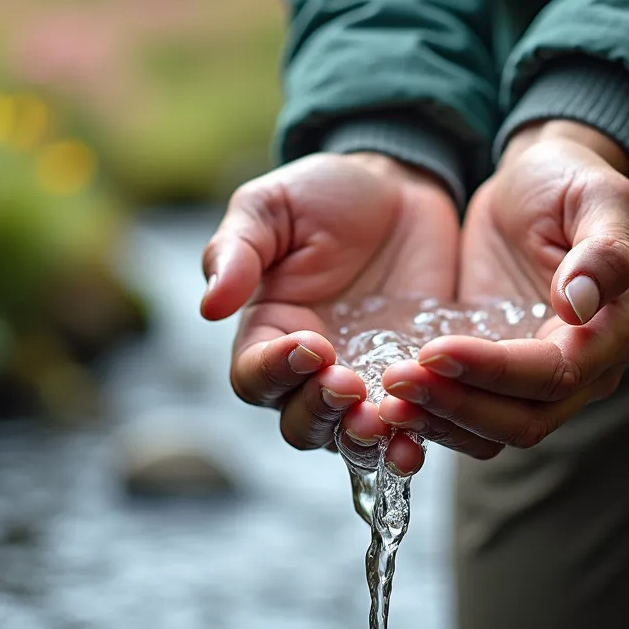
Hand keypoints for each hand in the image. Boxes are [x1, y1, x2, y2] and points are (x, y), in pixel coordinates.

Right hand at [202, 152, 459, 474]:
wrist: (402, 188)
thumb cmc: (325, 193)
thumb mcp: (271, 207)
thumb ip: (237, 250)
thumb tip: (209, 306)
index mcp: (268, 332)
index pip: (254, 376)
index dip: (275, 371)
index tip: (310, 345)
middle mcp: (310, 372)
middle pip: (300, 422)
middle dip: (321, 412)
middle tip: (349, 385)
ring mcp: (364, 382)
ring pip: (349, 437)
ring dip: (362, 438)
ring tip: (382, 422)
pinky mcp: (414, 384)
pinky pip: (407, 427)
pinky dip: (411, 439)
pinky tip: (419, 440)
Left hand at [378, 121, 628, 458]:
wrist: (538, 181)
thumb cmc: (571, 181)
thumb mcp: (599, 196)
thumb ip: (604, 250)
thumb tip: (579, 304)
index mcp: (614, 332)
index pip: (555, 374)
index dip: (494, 370)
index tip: (436, 349)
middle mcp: (583, 371)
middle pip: (523, 420)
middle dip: (458, 406)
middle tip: (396, 380)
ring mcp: (537, 380)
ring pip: (492, 432)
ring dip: (438, 421)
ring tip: (385, 395)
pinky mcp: (495, 375)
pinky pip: (466, 417)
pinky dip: (430, 417)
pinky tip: (387, 402)